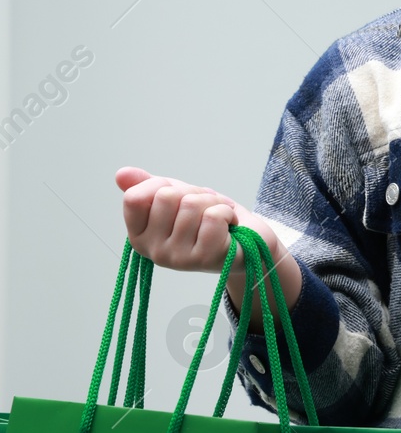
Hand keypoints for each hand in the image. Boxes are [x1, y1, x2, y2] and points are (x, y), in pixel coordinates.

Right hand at [116, 166, 299, 331]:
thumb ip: (148, 186)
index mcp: (140, 236)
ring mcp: (178, 258)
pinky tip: (230, 226)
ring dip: (214, 202)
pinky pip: (214, 216)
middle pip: (166, 196)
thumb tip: (121, 174)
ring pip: (192, 204)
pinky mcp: (205, 259)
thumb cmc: (208, 221)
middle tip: (205, 208)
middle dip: (193, 193)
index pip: (134, 197)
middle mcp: (154, 252)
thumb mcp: (177, 198)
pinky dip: (228, 212)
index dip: (161, 185)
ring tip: (219, 218)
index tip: (179, 195)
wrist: (248, 245)